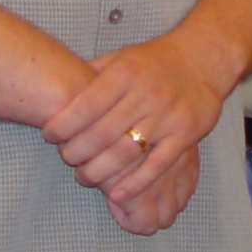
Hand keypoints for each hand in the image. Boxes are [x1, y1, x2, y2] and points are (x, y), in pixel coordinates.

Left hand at [43, 31, 234, 234]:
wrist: (202, 59)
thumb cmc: (155, 61)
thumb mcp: (122, 57)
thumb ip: (94, 73)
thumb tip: (60, 88)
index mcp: (125, 74)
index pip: (86, 105)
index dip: (63, 124)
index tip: (50, 135)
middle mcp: (145, 94)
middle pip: (101, 133)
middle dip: (77, 151)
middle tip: (66, 158)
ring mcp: (167, 116)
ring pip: (126, 152)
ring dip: (99, 171)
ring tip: (84, 177)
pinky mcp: (185, 134)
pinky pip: (157, 165)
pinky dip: (135, 183)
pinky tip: (116, 194)